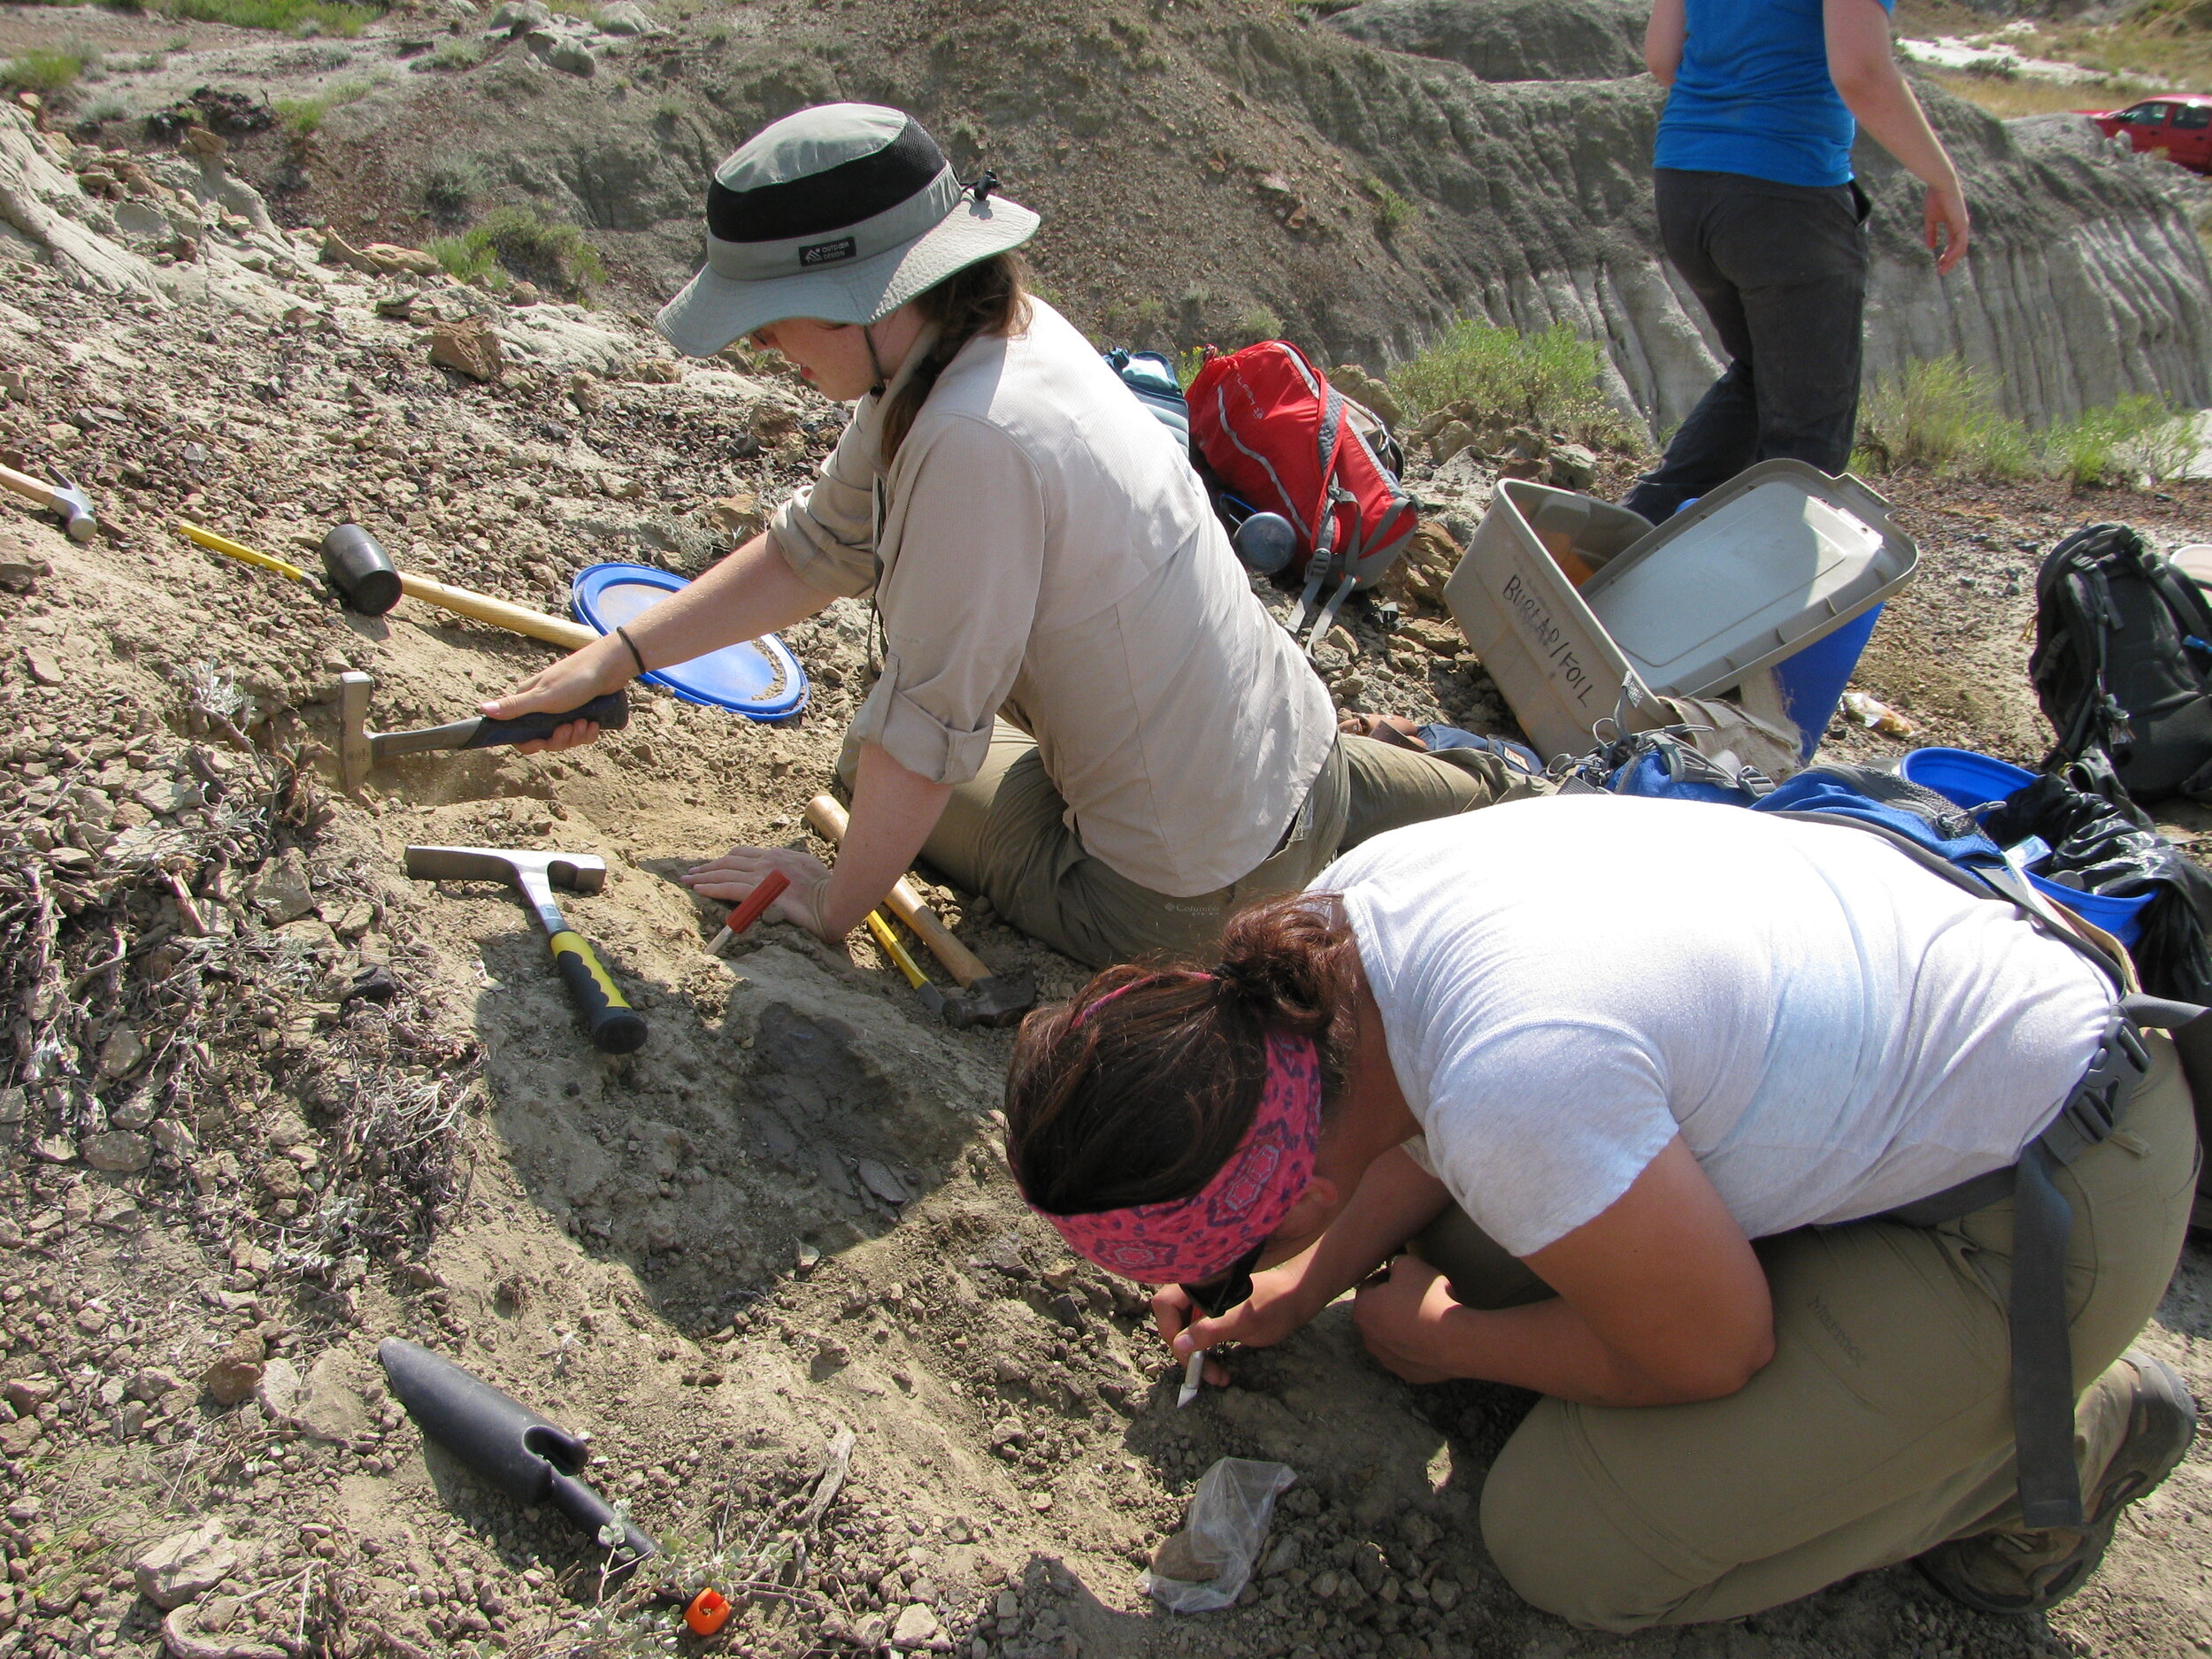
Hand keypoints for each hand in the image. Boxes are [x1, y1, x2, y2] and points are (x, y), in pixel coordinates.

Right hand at [480, 640, 630, 754]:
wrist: (611, 667)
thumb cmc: (575, 679)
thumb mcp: (543, 697)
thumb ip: (514, 706)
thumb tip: (482, 709)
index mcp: (528, 702)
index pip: (519, 733)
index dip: (530, 743)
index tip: (541, 742)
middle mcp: (544, 707)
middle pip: (545, 739)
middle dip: (560, 739)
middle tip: (571, 727)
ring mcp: (564, 711)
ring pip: (565, 738)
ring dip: (577, 735)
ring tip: (586, 722)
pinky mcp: (582, 713)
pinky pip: (581, 734)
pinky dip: (589, 732)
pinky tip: (595, 723)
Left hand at [680, 844, 833, 939]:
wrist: (832, 902)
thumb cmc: (825, 889)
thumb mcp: (807, 868)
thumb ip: (789, 865)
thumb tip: (779, 871)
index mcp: (777, 855)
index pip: (743, 854)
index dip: (725, 860)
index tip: (713, 865)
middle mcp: (766, 860)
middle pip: (729, 860)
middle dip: (709, 866)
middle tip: (692, 871)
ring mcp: (761, 874)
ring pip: (724, 872)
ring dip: (703, 876)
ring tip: (688, 880)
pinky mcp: (758, 891)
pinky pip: (727, 887)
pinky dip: (711, 887)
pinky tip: (699, 889)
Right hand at [1153, 1260, 1323, 1392]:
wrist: (1297, 1299)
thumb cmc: (1274, 1305)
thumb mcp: (1244, 1321)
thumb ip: (1211, 1330)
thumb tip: (1180, 1344)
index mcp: (1200, 1284)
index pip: (1166, 1305)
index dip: (1170, 1331)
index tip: (1189, 1355)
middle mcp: (1199, 1291)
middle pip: (1173, 1321)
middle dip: (1186, 1352)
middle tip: (1205, 1375)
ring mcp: (1206, 1304)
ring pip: (1186, 1333)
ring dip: (1196, 1357)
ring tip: (1217, 1376)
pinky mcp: (1216, 1316)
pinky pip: (1200, 1336)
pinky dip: (1206, 1354)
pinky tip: (1220, 1368)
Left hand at [1353, 1255, 1469, 1384]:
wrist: (1455, 1341)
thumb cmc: (1429, 1300)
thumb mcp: (1410, 1264)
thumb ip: (1396, 1263)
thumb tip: (1395, 1269)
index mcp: (1363, 1309)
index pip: (1370, 1286)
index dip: (1389, 1277)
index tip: (1408, 1276)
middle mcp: (1368, 1337)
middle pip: (1378, 1312)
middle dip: (1393, 1303)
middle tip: (1418, 1296)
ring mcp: (1387, 1358)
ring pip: (1392, 1335)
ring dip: (1403, 1325)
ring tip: (1427, 1316)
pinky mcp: (1406, 1373)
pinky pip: (1408, 1354)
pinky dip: (1416, 1345)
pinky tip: (1433, 1337)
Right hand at [1923, 180, 1969, 275]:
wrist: (1941, 185)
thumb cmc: (1935, 198)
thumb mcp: (1931, 219)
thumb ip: (1931, 233)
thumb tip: (1931, 247)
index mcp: (1954, 225)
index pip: (1953, 244)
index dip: (1946, 256)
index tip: (1938, 265)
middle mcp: (1961, 227)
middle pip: (1958, 249)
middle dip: (1950, 262)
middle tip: (1941, 272)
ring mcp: (1963, 225)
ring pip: (1960, 248)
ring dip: (1952, 260)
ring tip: (1942, 269)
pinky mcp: (1962, 224)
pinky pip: (1960, 242)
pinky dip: (1954, 252)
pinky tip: (1946, 259)